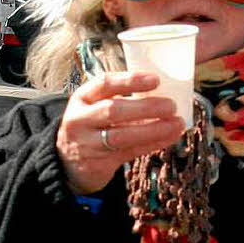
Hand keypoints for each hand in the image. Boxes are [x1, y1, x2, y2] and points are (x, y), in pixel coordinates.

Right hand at [56, 72, 183, 193]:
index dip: (130, 80)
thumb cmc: (92, 126)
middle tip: (171, 105)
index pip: (104, 84)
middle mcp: (80, 119)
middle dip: (146, 108)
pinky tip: (171, 136)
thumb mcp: (95, 107)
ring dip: (154, 129)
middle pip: (113, 111)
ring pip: (122, 135)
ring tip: (177, 123)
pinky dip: (154, 143)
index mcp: (82, 98)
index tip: (155, 80)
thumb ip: (120, 98)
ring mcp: (88, 143)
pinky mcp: (99, 163)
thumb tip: (163, 92)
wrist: (66, 162)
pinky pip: (131, 152)